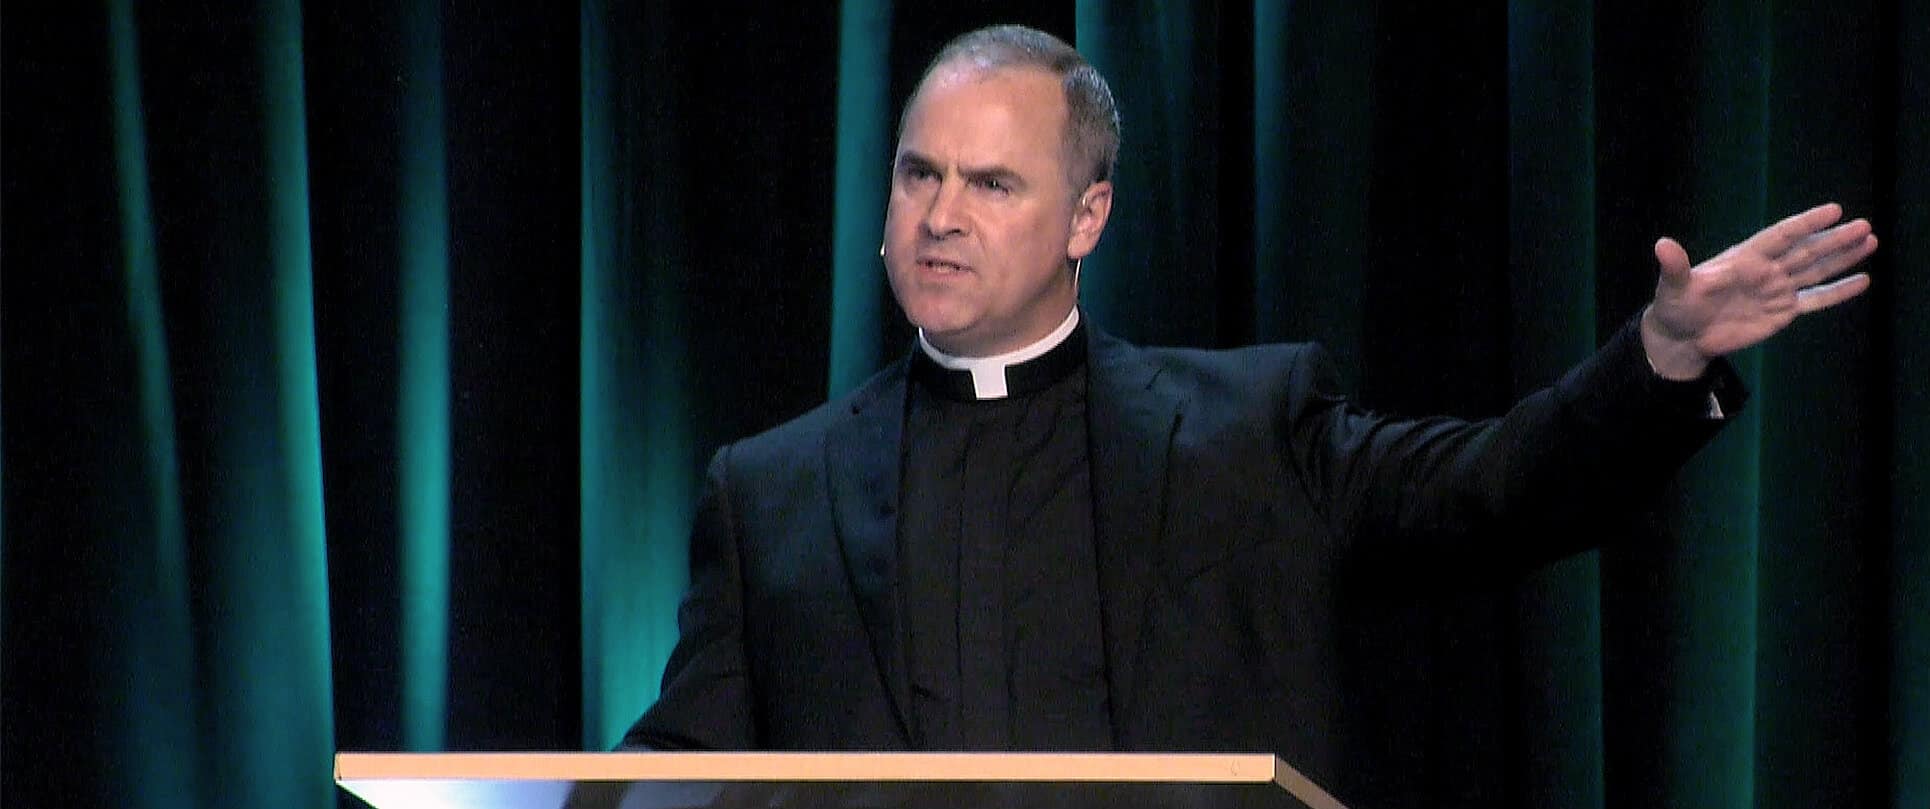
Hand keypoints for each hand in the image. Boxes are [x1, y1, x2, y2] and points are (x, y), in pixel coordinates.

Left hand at [1640, 202, 1877, 379]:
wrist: (1682, 335)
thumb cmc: (1675, 306)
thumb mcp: (1673, 286)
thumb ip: (1675, 266)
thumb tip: (1661, 245)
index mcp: (1744, 258)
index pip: (1781, 236)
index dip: (1806, 224)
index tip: (1833, 210)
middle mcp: (1766, 270)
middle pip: (1806, 251)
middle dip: (1835, 239)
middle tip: (1865, 225)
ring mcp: (1776, 290)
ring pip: (1816, 270)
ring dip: (1842, 257)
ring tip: (1870, 241)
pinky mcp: (1782, 312)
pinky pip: (1816, 300)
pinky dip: (1838, 292)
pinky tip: (1862, 280)